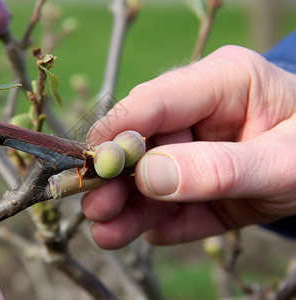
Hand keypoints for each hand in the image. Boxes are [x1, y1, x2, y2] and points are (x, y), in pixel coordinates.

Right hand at [82, 45, 295, 248]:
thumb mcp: (284, 162)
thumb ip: (219, 169)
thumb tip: (149, 176)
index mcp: (224, 82)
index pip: (157, 100)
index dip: (119, 130)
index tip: (93, 162)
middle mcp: (200, 113)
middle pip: (143, 141)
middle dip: (117, 176)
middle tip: (96, 205)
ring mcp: (195, 150)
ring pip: (149, 177)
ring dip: (128, 206)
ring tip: (107, 234)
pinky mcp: (197, 185)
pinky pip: (172, 205)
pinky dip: (158, 224)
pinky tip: (149, 237)